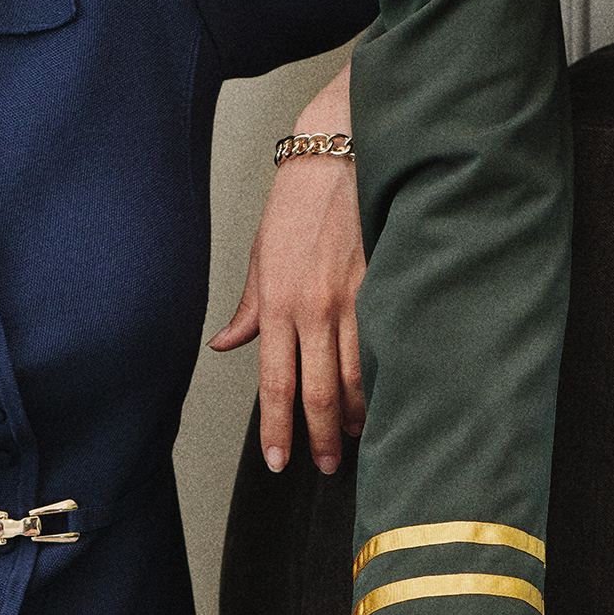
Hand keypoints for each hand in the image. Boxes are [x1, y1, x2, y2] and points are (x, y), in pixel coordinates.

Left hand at [211, 84, 363, 473]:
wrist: (344, 149)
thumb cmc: (301, 196)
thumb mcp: (262, 252)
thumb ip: (249, 306)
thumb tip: (227, 344)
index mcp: (279, 301)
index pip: (275, 382)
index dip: (278, 429)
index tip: (279, 459)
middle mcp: (315, 307)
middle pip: (319, 393)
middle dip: (319, 438)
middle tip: (320, 465)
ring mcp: (355, 299)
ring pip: (358, 378)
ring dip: (356, 417)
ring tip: (353, 439)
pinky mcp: (386, 286)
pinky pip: (385, 347)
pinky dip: (384, 381)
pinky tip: (385, 399)